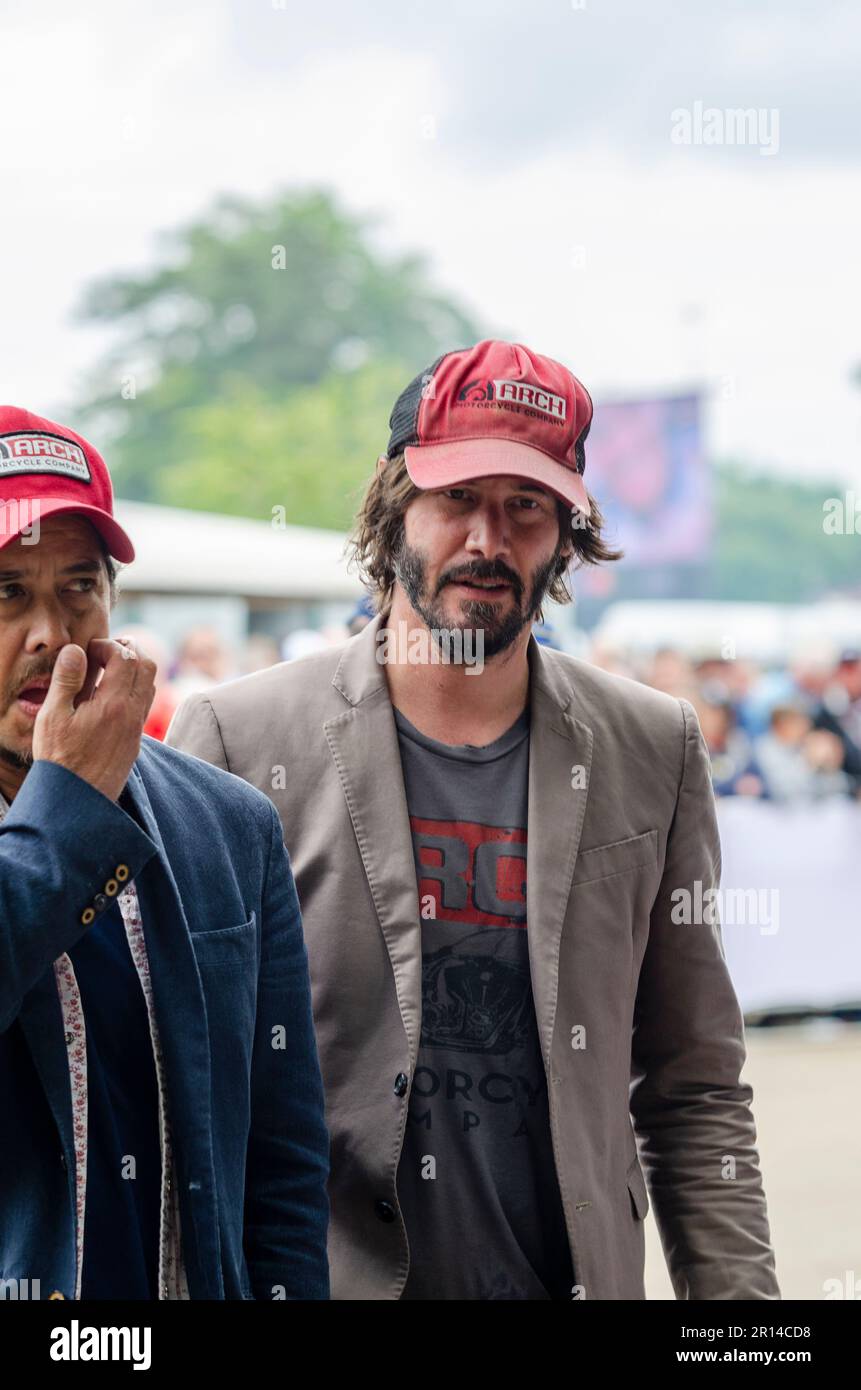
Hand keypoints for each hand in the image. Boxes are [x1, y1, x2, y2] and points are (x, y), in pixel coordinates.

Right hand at [32, 637, 156, 801]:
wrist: (77, 800)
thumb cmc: (59, 760)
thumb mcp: (53, 717)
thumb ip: (65, 681)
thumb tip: (75, 650)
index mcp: (113, 704)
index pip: (124, 657)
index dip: (106, 645)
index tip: (87, 652)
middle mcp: (132, 714)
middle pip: (147, 665)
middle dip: (127, 650)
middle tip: (103, 652)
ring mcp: (137, 728)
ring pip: (150, 685)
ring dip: (134, 669)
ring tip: (107, 670)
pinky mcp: (135, 741)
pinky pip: (144, 704)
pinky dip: (134, 689)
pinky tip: (110, 695)